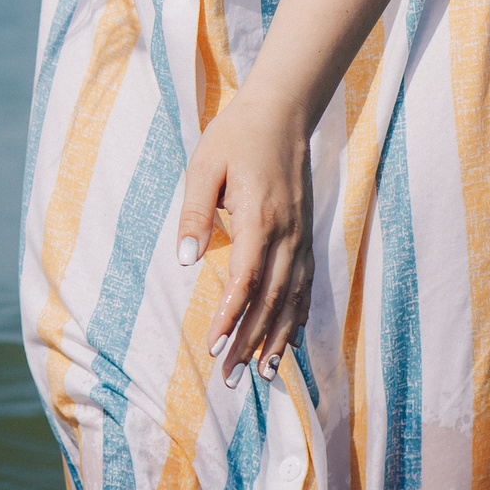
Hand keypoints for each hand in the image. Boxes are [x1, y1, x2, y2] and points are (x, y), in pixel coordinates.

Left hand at [173, 90, 314, 386]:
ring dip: (278, 336)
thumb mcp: (204, 166)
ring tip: (265, 373)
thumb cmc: (235, 137)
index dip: (232, 316)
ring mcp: (300, 236)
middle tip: (232, 377)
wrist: (282, 112)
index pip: (246, 279)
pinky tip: (290, 338)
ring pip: (293, 297)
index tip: (215, 344)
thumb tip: (185, 259)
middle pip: (270, 298)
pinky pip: (304, 283)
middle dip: (252, 340)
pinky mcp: (304, 234)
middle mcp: (286, 233)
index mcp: (259, 218)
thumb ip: (195, 212)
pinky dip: (297, 314)